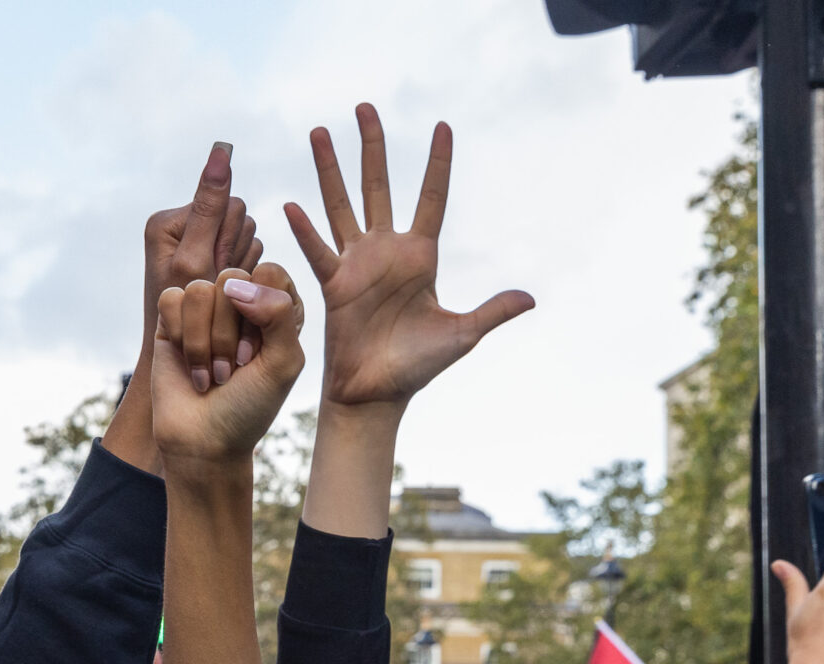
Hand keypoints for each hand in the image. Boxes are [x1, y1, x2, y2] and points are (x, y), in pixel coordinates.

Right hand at [103, 144, 264, 466]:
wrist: (205, 442)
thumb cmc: (249, 407)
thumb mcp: (284, 363)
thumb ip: (278, 313)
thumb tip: (235, 284)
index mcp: (275, 308)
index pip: (270, 273)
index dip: (263, 309)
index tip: (259, 354)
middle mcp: (239, 304)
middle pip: (232, 278)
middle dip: (230, 331)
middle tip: (234, 368)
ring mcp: (203, 312)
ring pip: (199, 290)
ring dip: (204, 341)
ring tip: (212, 373)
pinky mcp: (171, 322)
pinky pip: (171, 300)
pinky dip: (182, 338)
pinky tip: (189, 367)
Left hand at [142, 144, 265, 380]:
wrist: (183, 363)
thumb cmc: (182, 319)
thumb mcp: (196, 261)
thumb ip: (209, 207)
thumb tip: (222, 149)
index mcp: (167, 220)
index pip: (228, 204)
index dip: (231, 240)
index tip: (209, 270)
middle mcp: (180, 226)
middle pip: (240, 218)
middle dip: (236, 252)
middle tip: (219, 286)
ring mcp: (197, 243)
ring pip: (248, 237)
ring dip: (242, 266)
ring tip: (222, 294)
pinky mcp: (211, 260)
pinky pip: (249, 255)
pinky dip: (245, 276)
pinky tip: (229, 296)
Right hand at [285, 106, 532, 410]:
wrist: (377, 394)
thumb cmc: (418, 367)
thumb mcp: (462, 335)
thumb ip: (491, 311)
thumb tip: (531, 298)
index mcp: (421, 257)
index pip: (431, 198)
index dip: (437, 163)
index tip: (442, 126)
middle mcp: (387, 252)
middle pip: (378, 187)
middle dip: (372, 147)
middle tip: (364, 108)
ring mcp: (357, 265)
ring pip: (342, 205)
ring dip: (330, 170)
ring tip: (318, 133)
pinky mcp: (333, 285)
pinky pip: (318, 251)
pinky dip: (306, 230)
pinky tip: (292, 204)